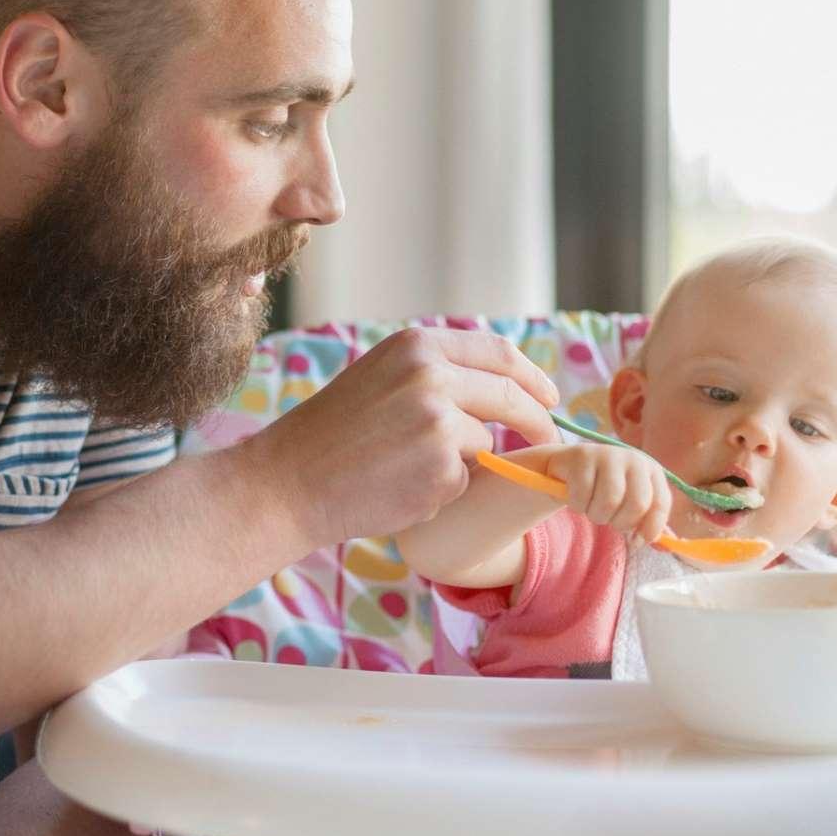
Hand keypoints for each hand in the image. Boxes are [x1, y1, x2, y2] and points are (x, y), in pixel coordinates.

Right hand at [239, 327, 561, 549]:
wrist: (287, 482)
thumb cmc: (329, 437)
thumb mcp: (381, 378)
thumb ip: (434, 374)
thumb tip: (502, 387)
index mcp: (416, 345)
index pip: (499, 353)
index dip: (532, 376)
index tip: (548, 396)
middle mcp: (432, 374)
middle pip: (511, 395)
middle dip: (537, 420)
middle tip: (548, 439)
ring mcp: (440, 421)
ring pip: (486, 444)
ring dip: (465, 463)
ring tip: (408, 471)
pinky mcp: (443, 468)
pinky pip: (465, 481)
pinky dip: (443, 490)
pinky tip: (398, 490)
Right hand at [538, 444, 672, 545]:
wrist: (568, 466)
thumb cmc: (603, 488)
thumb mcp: (629, 502)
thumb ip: (647, 521)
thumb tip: (663, 544)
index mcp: (652, 471)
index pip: (661, 504)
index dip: (651, 529)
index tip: (636, 542)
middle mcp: (634, 459)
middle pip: (637, 504)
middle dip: (621, 522)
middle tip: (609, 521)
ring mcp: (609, 455)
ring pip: (609, 501)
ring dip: (597, 516)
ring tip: (592, 510)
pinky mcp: (583, 456)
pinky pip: (583, 495)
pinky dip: (578, 506)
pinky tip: (577, 499)